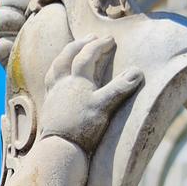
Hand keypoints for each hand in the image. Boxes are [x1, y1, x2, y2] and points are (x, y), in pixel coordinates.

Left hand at [39, 35, 143, 153]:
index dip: (99, 45)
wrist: (59, 148)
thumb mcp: (104, 107)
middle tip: (91, 38)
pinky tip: (58, 78)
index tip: (110, 39)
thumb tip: (137, 71)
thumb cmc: (82, 127)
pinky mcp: (48, 106)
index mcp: (77, 80)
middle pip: (68, 56)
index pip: (88, 55)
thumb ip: (120, 88)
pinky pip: (50, 81)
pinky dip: (55, 73)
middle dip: (80, 44)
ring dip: (64, 55)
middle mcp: (62, 83)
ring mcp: (53, 94)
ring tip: (71, 52)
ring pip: (56, 67)